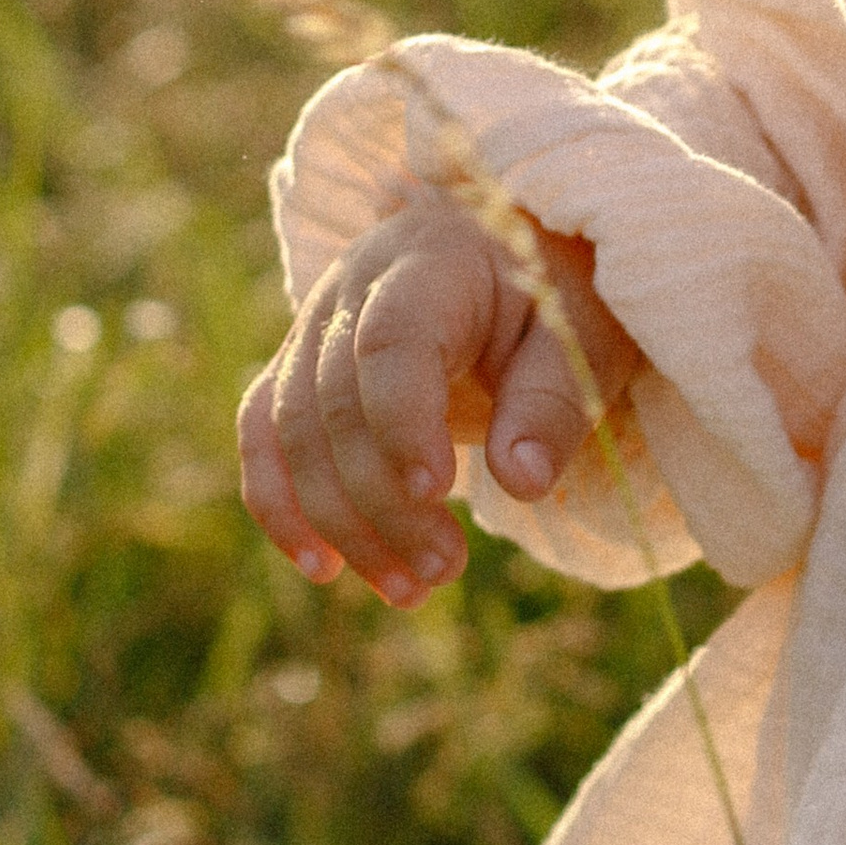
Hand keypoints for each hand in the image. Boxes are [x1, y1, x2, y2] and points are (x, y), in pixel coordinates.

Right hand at [236, 196, 639, 604]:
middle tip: (445, 570)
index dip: (402, 421)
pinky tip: (322, 567)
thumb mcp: (581, 337)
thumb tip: (522, 482)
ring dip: (341, 523)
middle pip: (337, 403)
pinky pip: (264, 436)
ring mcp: (313, 327)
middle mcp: (352, 288)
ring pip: (294, 432)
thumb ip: (552, 403)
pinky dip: (280, 504)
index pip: (391, 342)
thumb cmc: (556, 297)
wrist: (510, 255)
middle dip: (383, 502)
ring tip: (410, 590)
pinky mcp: (298, 367)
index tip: (438, 493)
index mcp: (431, 262)